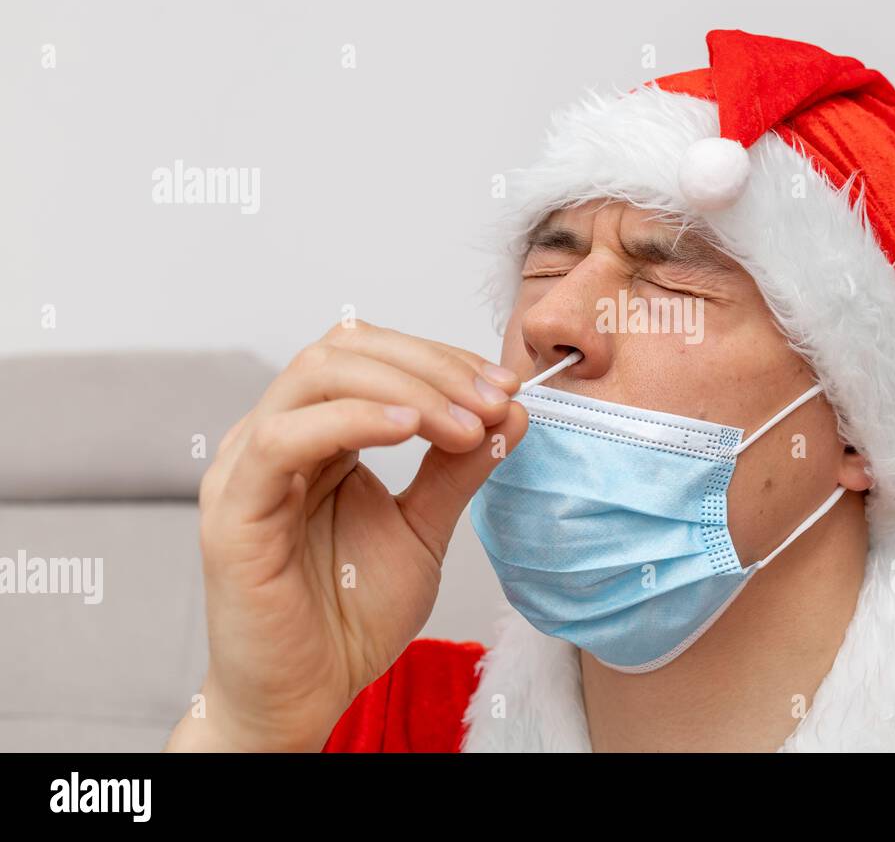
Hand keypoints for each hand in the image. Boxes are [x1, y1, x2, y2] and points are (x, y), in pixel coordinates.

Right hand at [165, 321, 525, 751]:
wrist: (308, 694)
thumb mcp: (425, 527)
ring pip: (315, 375)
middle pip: (344, 349)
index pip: (371, 354)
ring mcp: (248, 467)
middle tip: (492, 400)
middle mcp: (276, 436)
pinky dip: (352, 420)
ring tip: (465, 424)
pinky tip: (408, 430)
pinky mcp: (233, 510)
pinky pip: (283, 439)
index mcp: (317, 433)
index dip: (441, 359)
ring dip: (405, 388)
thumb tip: (512, 408)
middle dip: (431, 366)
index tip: (506, 387)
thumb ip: (459, 468)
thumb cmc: (352, 615)